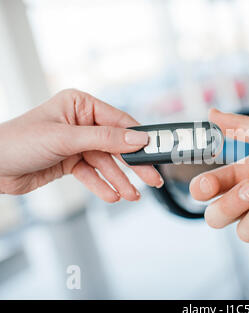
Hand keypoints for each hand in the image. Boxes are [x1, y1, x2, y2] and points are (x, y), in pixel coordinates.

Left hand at [0, 89, 162, 201]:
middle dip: (133, 164)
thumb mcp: (66, 138)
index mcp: (80, 105)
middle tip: (152, 178)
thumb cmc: (18, 141)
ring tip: (132, 195)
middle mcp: (81, 122)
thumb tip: (138, 139)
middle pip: (116, 145)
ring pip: (105, 163)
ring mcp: (77, 143)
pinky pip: (92, 174)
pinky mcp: (71, 161)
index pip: (118, 121)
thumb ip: (105, 139)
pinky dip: (102, 185)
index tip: (154, 152)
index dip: (137, 138)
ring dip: (119, 180)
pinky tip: (112, 195)